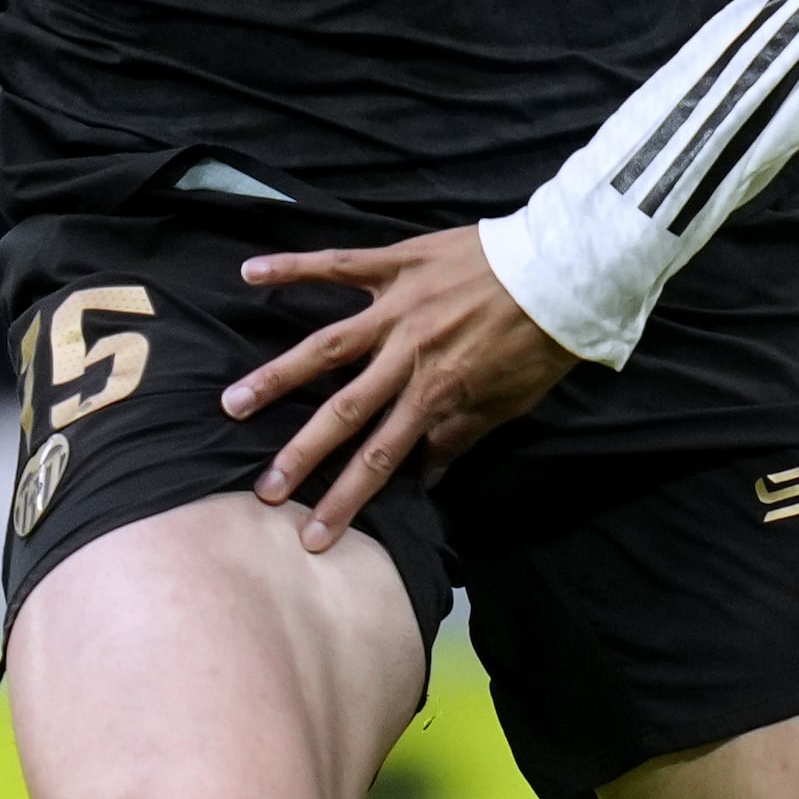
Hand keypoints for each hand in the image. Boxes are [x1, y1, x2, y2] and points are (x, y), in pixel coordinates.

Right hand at [220, 229, 578, 547]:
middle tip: (262, 489)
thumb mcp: (509, 404)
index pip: (382, 459)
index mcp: (436, 394)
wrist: (565, 271)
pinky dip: (293, 267)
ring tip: (233, 403)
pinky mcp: (396, 263)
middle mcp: (407, 357)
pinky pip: (337, 264)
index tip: (313, 534)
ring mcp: (397, 309)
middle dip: (301, 456)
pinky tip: (249, 272)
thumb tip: (425, 478)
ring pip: (326, 347)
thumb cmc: (539, 342)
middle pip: (343, 413)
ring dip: (277, 376)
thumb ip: (459, 437)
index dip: (346, 500)